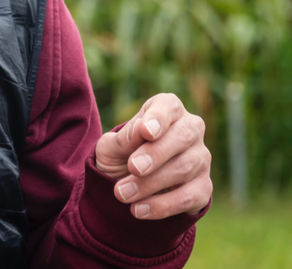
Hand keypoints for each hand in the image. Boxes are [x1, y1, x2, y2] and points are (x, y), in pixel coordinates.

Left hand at [95, 93, 211, 219]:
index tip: (145, 131)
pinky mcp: (204, 187)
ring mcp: (201, 159)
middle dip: (156, 153)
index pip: (168, 107)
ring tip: (122, 193)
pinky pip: (189, 197)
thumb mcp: (111, 145)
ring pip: (184, 168)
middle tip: (133, 167)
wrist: (129, 184)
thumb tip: (142, 132)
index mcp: (166, 110)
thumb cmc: (121, 154)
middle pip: (183, 136)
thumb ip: (124, 138)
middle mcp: (190, 130)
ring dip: (150, 183)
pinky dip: (162, 205)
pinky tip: (139, 210)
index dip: (158, 118)